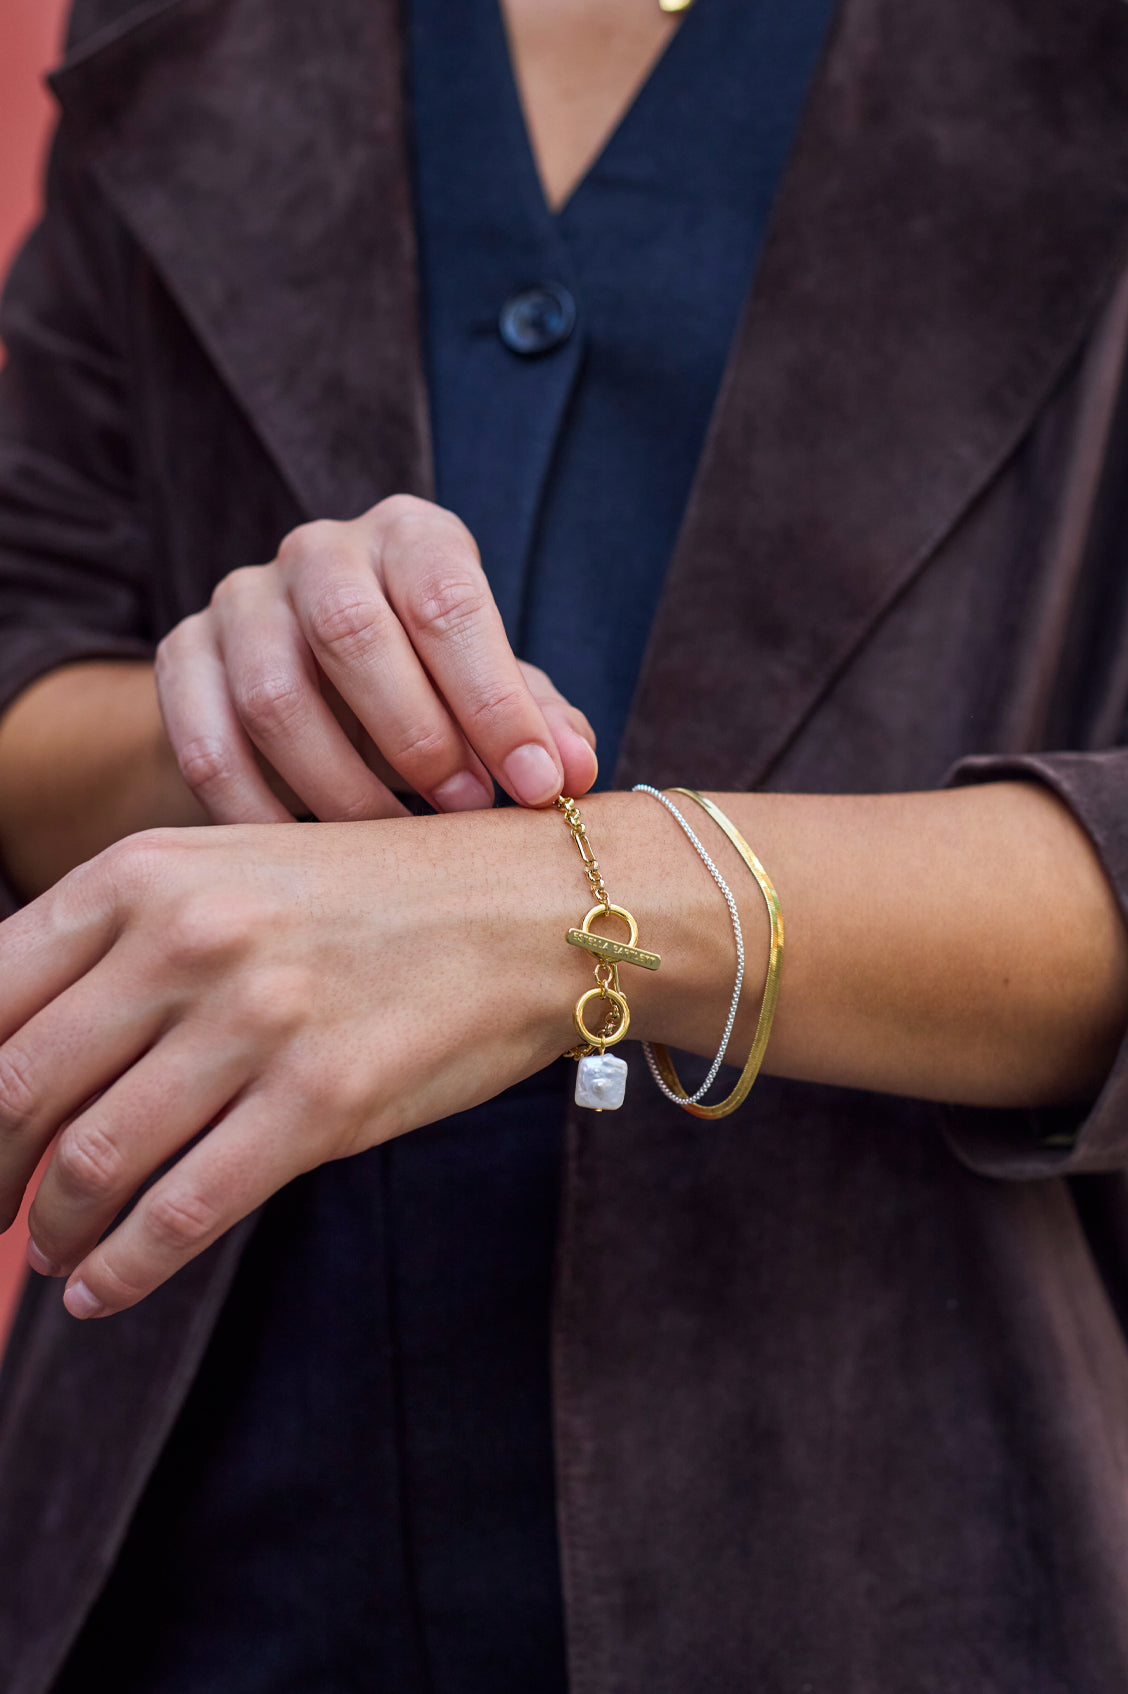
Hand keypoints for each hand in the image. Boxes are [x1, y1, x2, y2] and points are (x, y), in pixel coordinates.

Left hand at [2, 810, 598, 1317]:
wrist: (529, 908)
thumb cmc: (375, 894)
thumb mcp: (231, 873)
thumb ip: (121, 941)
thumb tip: (17, 1051)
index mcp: (146, 872)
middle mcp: (189, 937)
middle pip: (18, 1086)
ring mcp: (257, 1019)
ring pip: (91, 1159)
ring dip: (49, 1230)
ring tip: (50, 1252)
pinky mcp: (323, 1101)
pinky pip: (182, 1210)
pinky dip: (123, 1269)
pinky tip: (102, 1292)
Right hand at [155, 495, 597, 822]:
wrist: (317, 679)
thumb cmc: (432, 683)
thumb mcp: (490, 689)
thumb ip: (538, 722)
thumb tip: (575, 771)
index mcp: (411, 537)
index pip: (448, 599)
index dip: (495, 700)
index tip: (539, 784)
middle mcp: (320, 551)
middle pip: (350, 631)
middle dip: (417, 736)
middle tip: (466, 811)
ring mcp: (240, 601)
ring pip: (274, 695)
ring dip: (343, 787)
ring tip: (397, 844)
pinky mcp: (182, 658)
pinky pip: (208, 745)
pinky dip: (261, 816)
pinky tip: (314, 862)